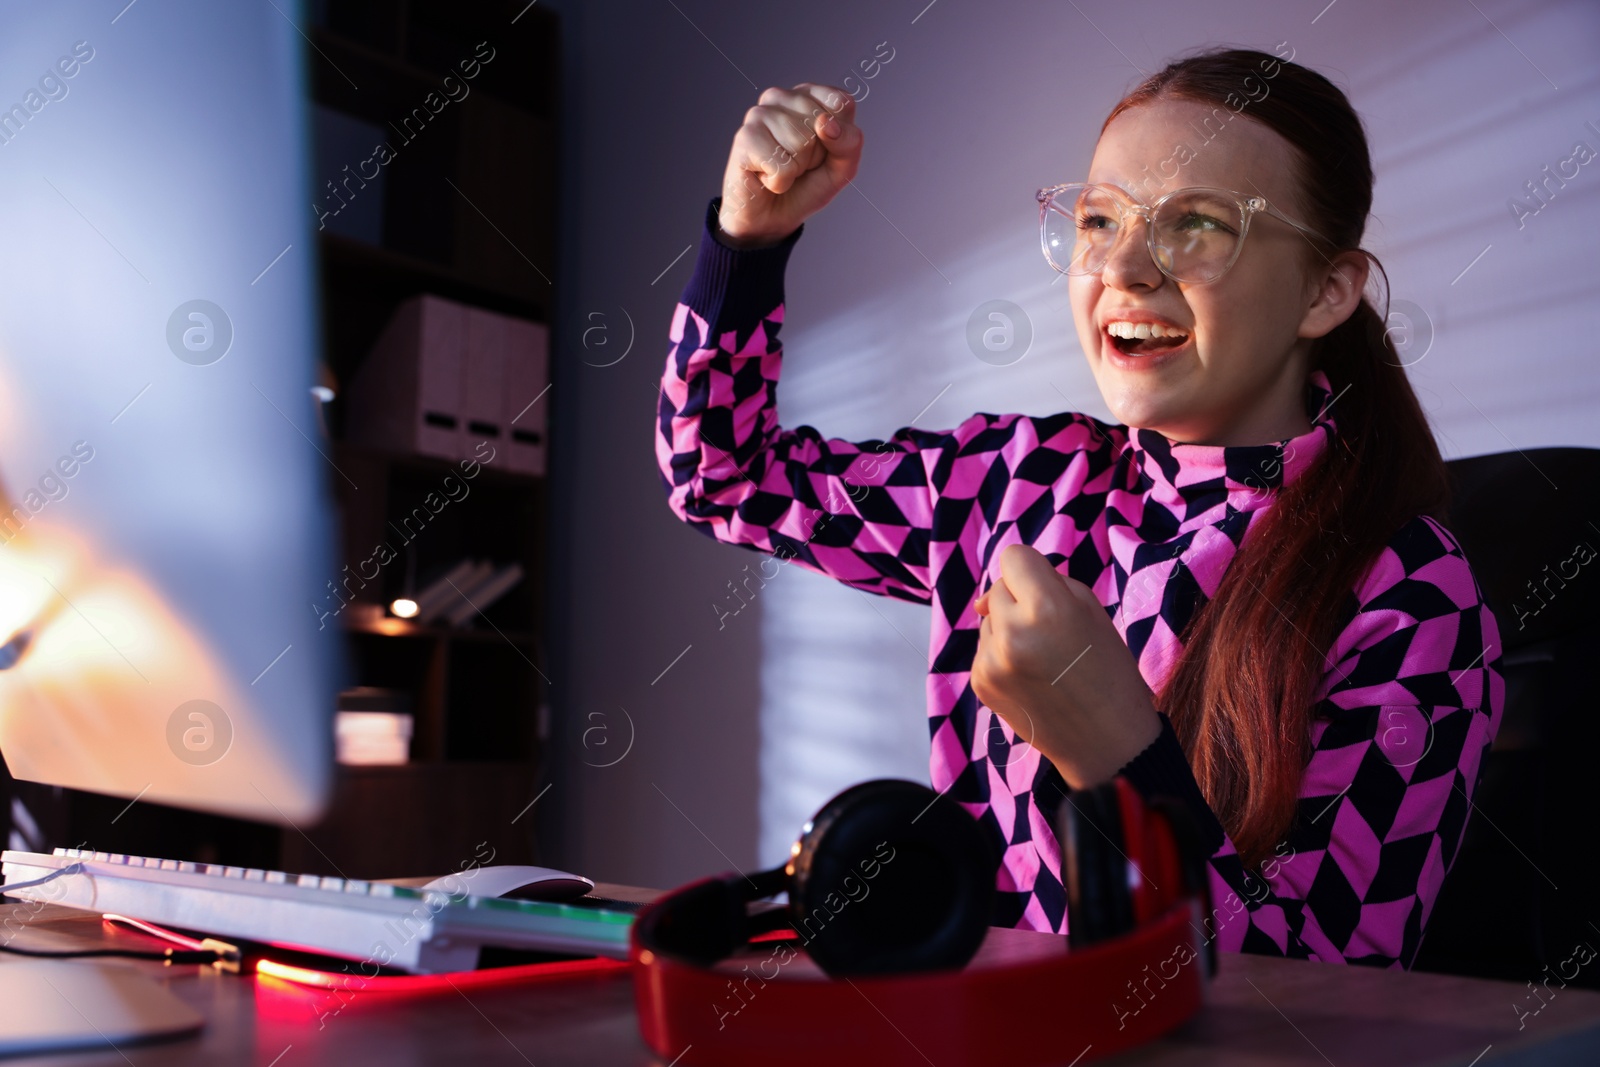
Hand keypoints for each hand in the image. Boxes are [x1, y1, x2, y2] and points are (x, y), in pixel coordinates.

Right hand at [717, 83, 862, 247]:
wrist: (772, 217)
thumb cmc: (806, 185)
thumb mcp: (843, 166)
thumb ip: (850, 141)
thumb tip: (824, 123)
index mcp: (809, 95)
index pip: (842, 104)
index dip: (840, 138)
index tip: (822, 151)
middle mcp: (781, 97)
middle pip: (822, 124)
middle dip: (816, 156)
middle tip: (798, 164)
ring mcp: (759, 114)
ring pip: (802, 143)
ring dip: (797, 169)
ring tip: (781, 169)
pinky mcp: (744, 137)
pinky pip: (781, 165)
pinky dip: (780, 181)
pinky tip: (766, 176)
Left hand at [971, 544, 1161, 788]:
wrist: (1107, 742)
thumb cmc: (1109, 671)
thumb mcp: (1092, 611)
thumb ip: (1047, 584)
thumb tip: (986, 596)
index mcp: (1047, 608)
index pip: (1014, 556)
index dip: (1031, 569)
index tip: (1046, 589)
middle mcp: (1012, 632)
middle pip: (999, 589)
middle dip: (1022, 601)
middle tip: (1054, 633)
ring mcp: (991, 661)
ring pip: (990, 620)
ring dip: (1010, 629)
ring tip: (1044, 660)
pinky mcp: (981, 682)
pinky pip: (985, 648)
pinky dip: (1003, 656)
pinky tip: (1031, 677)